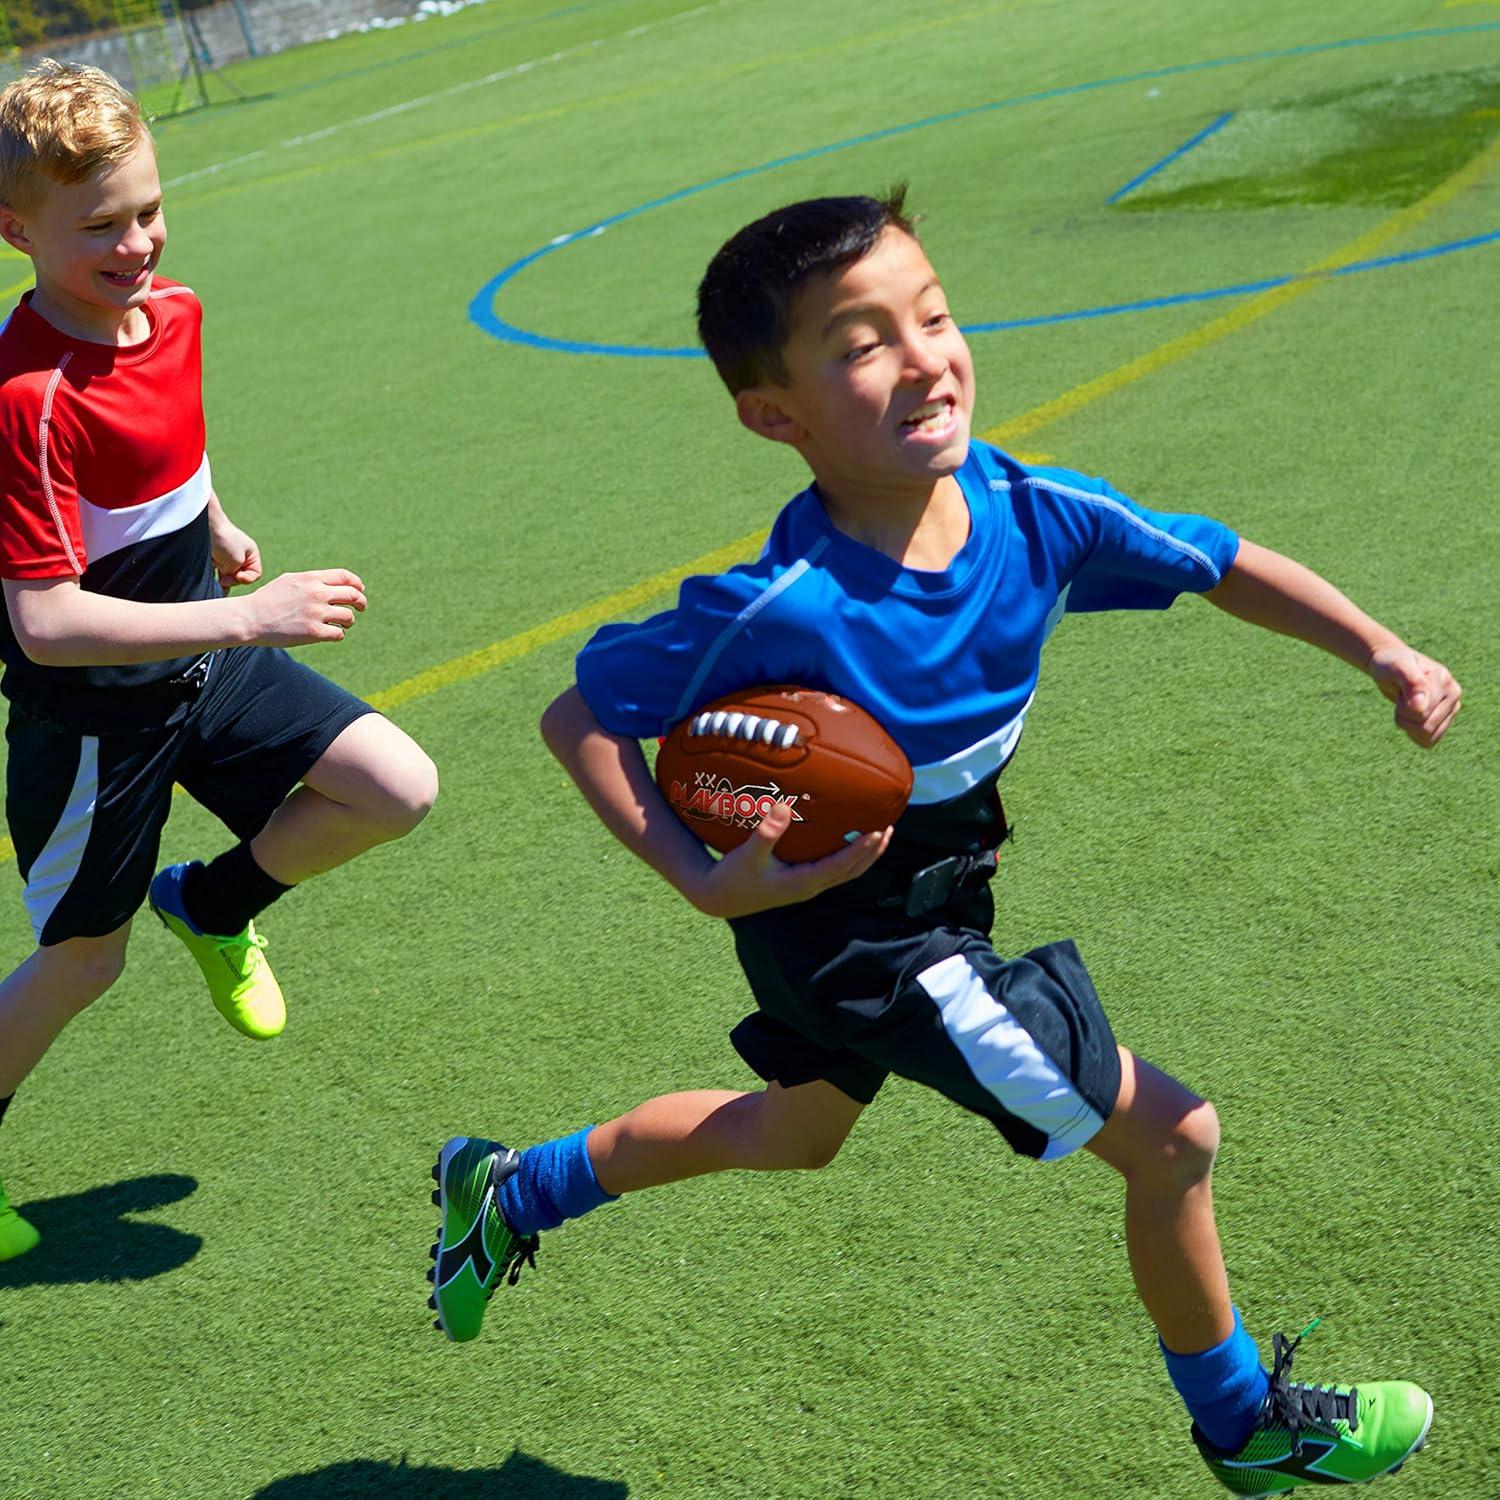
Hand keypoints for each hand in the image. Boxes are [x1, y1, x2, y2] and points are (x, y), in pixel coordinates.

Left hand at [210, 520, 262, 589]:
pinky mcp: (214, 560)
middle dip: (232, 579)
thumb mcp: (236, 561)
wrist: (205, 526)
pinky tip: (211, 580)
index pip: (255, 574)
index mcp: (251, 555)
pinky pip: (216, 574)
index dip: (246, 579)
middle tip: (223, 579)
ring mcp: (227, 559)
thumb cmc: (224, 540)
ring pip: (228, 577)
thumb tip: (224, 587)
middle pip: (240, 577)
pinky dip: (214, 578)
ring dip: (222, 579)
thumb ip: (233, 576)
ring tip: (217, 579)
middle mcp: (240, 557)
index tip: (236, 575)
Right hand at [241, 569, 366, 645]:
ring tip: (342, 623)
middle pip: (353, 596)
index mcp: (311, 579)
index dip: (357, 584)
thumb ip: (312, 580)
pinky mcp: (314, 632)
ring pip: (349, 617)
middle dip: (361, 602)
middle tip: (361, 608)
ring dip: (349, 621)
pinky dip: (338, 634)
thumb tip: (334, 583)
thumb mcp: (290, 581)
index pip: (345, 577)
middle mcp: (317, 593)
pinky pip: (339, 634)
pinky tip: (330, 633)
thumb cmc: (268, 599)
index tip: (360, 590)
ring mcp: (317, 613)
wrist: (250, 618)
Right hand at [688, 801, 891, 918]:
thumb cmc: (732, 877)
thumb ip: (766, 832)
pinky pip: (833, 869)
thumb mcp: (747, 855)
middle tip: (889, 828)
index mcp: (803, 882)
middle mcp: (810, 887)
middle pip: (852, 871)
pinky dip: (848, 856)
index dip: (862, 849)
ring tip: (879, 835)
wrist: (718, 897)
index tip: (879, 831)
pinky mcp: (800, 882)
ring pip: (845, 871)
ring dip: (864, 855)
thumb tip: (783, 807)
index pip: (842, 865)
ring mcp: (807, 886)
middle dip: (872, 852)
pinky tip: (847, 840)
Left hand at [1367, 643, 1461, 746]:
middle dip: (1404, 717)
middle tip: (1402, 699)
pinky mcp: (1445, 720)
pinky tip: (1411, 717)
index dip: (1403, 707)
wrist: (1392, 667)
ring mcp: (1452, 708)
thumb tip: (1421, 707)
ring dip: (1408, 725)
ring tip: (1406, 706)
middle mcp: (1454, 695)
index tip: (1402, 690)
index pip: (1421, 714)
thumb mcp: (1397, 668)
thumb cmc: (1392, 665)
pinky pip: (1429, 741)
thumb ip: (1412, 684)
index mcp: (1445, 681)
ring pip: (1427, 737)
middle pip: (1425, 728)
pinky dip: (1413, 734)